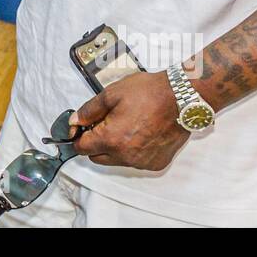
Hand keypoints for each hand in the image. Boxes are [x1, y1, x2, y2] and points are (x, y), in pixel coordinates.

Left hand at [70, 71, 189, 170]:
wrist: (181, 98)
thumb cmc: (149, 93)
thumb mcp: (112, 94)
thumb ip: (89, 110)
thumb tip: (75, 121)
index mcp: (111, 139)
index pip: (82, 148)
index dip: (79, 136)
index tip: (82, 128)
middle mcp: (126, 156)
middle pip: (97, 157)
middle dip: (95, 143)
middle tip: (104, 123)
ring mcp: (142, 162)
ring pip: (116, 160)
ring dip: (114, 148)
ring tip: (126, 125)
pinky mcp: (156, 163)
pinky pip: (136, 161)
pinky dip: (133, 151)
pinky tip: (141, 133)